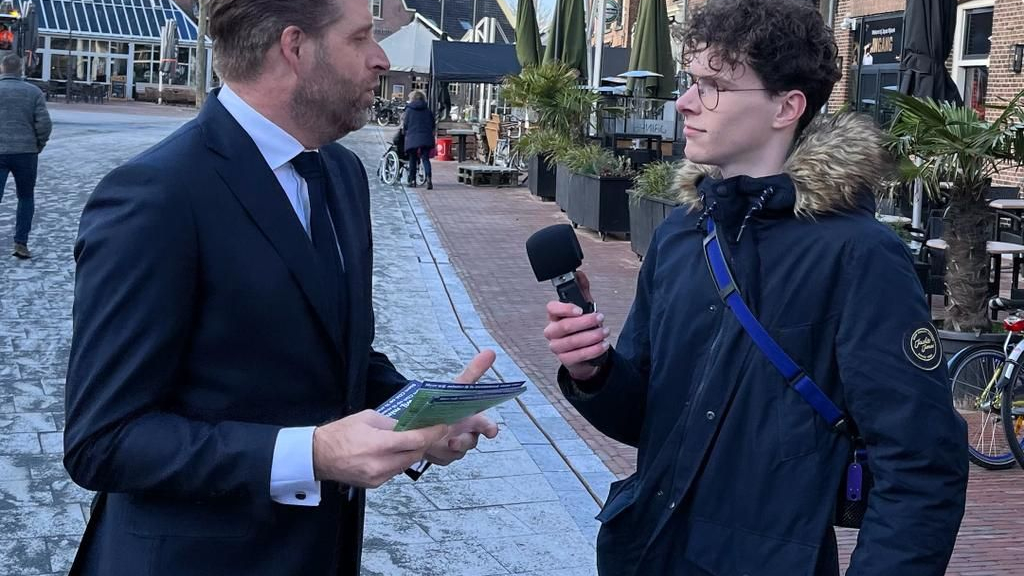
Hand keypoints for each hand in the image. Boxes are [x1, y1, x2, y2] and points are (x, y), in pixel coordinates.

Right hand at [312, 410, 447, 487]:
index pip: (416, 440)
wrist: (318, 456)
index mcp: (379, 444)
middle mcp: (380, 464)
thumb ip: (391, 423)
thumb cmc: (340, 434)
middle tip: (427, 432)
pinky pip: (395, 471)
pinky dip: (399, 461)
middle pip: (415, 454)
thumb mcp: (368, 418)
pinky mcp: (375, 484)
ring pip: (406, 464)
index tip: (442, 427)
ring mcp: (378, 477)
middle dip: (423, 443)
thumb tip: (409, 424)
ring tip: (408, 441)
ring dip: (411, 453)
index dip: (432, 434)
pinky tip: (393, 453)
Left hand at [425, 350, 499, 465]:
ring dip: (442, 447)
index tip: (491, 432)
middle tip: (452, 441)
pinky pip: (440, 458)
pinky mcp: (444, 458)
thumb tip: (491, 351)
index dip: (491, 429)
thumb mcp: (456, 388)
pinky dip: (432, 452)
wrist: (424, 418)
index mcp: (474, 419)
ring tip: (431, 441)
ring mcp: (456, 449)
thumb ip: (473, 372)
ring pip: (454, 453)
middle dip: (462, 442)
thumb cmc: (447, 402)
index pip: (487, 426)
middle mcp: (468, 435)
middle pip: (470, 443)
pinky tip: (425, 445)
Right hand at [543, 271, 608, 380]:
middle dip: (586, 322)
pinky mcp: (565, 360)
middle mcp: (552, 332)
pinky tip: (603, 344)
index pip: (552, 309)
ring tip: (605, 332)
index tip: (580, 309)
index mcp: (554, 316)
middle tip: (600, 318)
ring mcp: (557, 347)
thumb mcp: (583, 308)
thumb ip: (581, 290)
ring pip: (573, 342)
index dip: (565, 308)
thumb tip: (579, 274)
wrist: (583, 354)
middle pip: (565, 326)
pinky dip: (594, 349)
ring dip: (592, 336)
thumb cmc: (581, 329)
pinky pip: (579, 355)